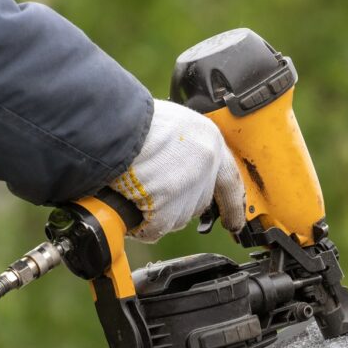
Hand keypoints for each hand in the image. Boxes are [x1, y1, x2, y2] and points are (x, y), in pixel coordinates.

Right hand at [110, 99, 245, 242]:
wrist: (112, 124)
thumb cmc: (132, 118)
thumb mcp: (171, 123)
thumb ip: (183, 146)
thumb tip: (176, 165)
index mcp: (209, 140)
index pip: (230, 180)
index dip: (232, 204)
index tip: (235, 222)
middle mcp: (205, 165)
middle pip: (198, 202)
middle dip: (176, 203)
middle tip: (151, 192)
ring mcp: (188, 188)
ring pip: (176, 217)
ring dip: (155, 212)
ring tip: (132, 188)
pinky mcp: (167, 208)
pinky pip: (155, 229)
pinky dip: (140, 224)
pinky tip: (128, 204)